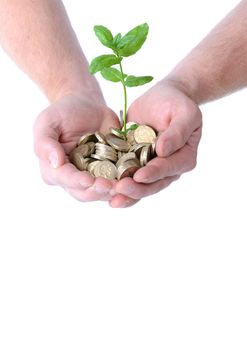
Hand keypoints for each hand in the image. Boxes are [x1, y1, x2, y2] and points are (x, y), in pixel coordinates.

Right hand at [33, 92, 138, 205]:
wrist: (86, 105)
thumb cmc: (63, 113)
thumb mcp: (47, 122)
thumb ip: (45, 142)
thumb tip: (55, 162)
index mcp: (54, 170)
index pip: (64, 179)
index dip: (76, 181)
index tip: (88, 180)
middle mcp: (74, 180)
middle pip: (84, 193)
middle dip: (98, 191)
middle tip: (111, 186)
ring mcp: (94, 177)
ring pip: (103, 193)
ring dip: (115, 192)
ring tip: (125, 186)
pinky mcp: (111, 173)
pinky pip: (120, 183)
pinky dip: (128, 185)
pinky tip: (136, 181)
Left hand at [111, 79, 201, 202]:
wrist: (162, 97)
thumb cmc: (177, 103)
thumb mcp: (185, 113)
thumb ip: (177, 132)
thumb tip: (163, 151)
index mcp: (183, 159)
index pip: (167, 169)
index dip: (153, 174)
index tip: (139, 176)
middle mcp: (168, 169)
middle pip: (153, 185)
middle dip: (136, 189)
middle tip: (118, 189)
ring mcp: (150, 168)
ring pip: (139, 187)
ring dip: (126, 194)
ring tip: (111, 200)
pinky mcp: (135, 164)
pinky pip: (126, 178)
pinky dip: (116, 185)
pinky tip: (103, 190)